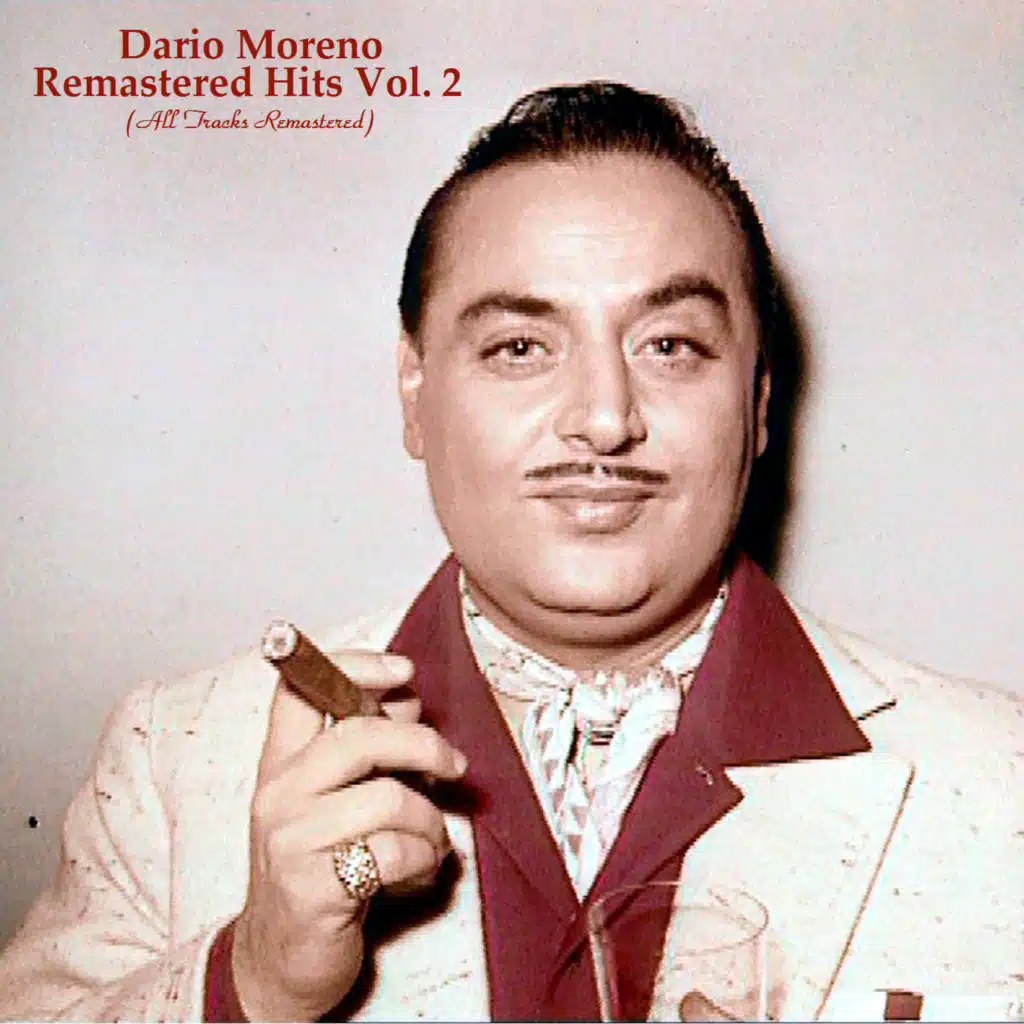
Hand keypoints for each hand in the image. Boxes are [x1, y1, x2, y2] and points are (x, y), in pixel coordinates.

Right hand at [231, 650, 467, 1021]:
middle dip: (422, 745)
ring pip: (387, 798)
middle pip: (358, 736)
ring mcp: (291, 841)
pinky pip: (394, 852)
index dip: (354, 665)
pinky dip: (424, 858)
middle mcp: (278, 794)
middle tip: (455, 765)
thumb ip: (363, 751)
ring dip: (430, 820)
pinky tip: (419, 870)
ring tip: (432, 840)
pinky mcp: (313, 888)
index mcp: (281, 763)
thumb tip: (407, 700)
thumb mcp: (329, 800)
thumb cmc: (317, 867)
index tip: (404, 669)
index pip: (299, 689)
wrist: (278, 958)